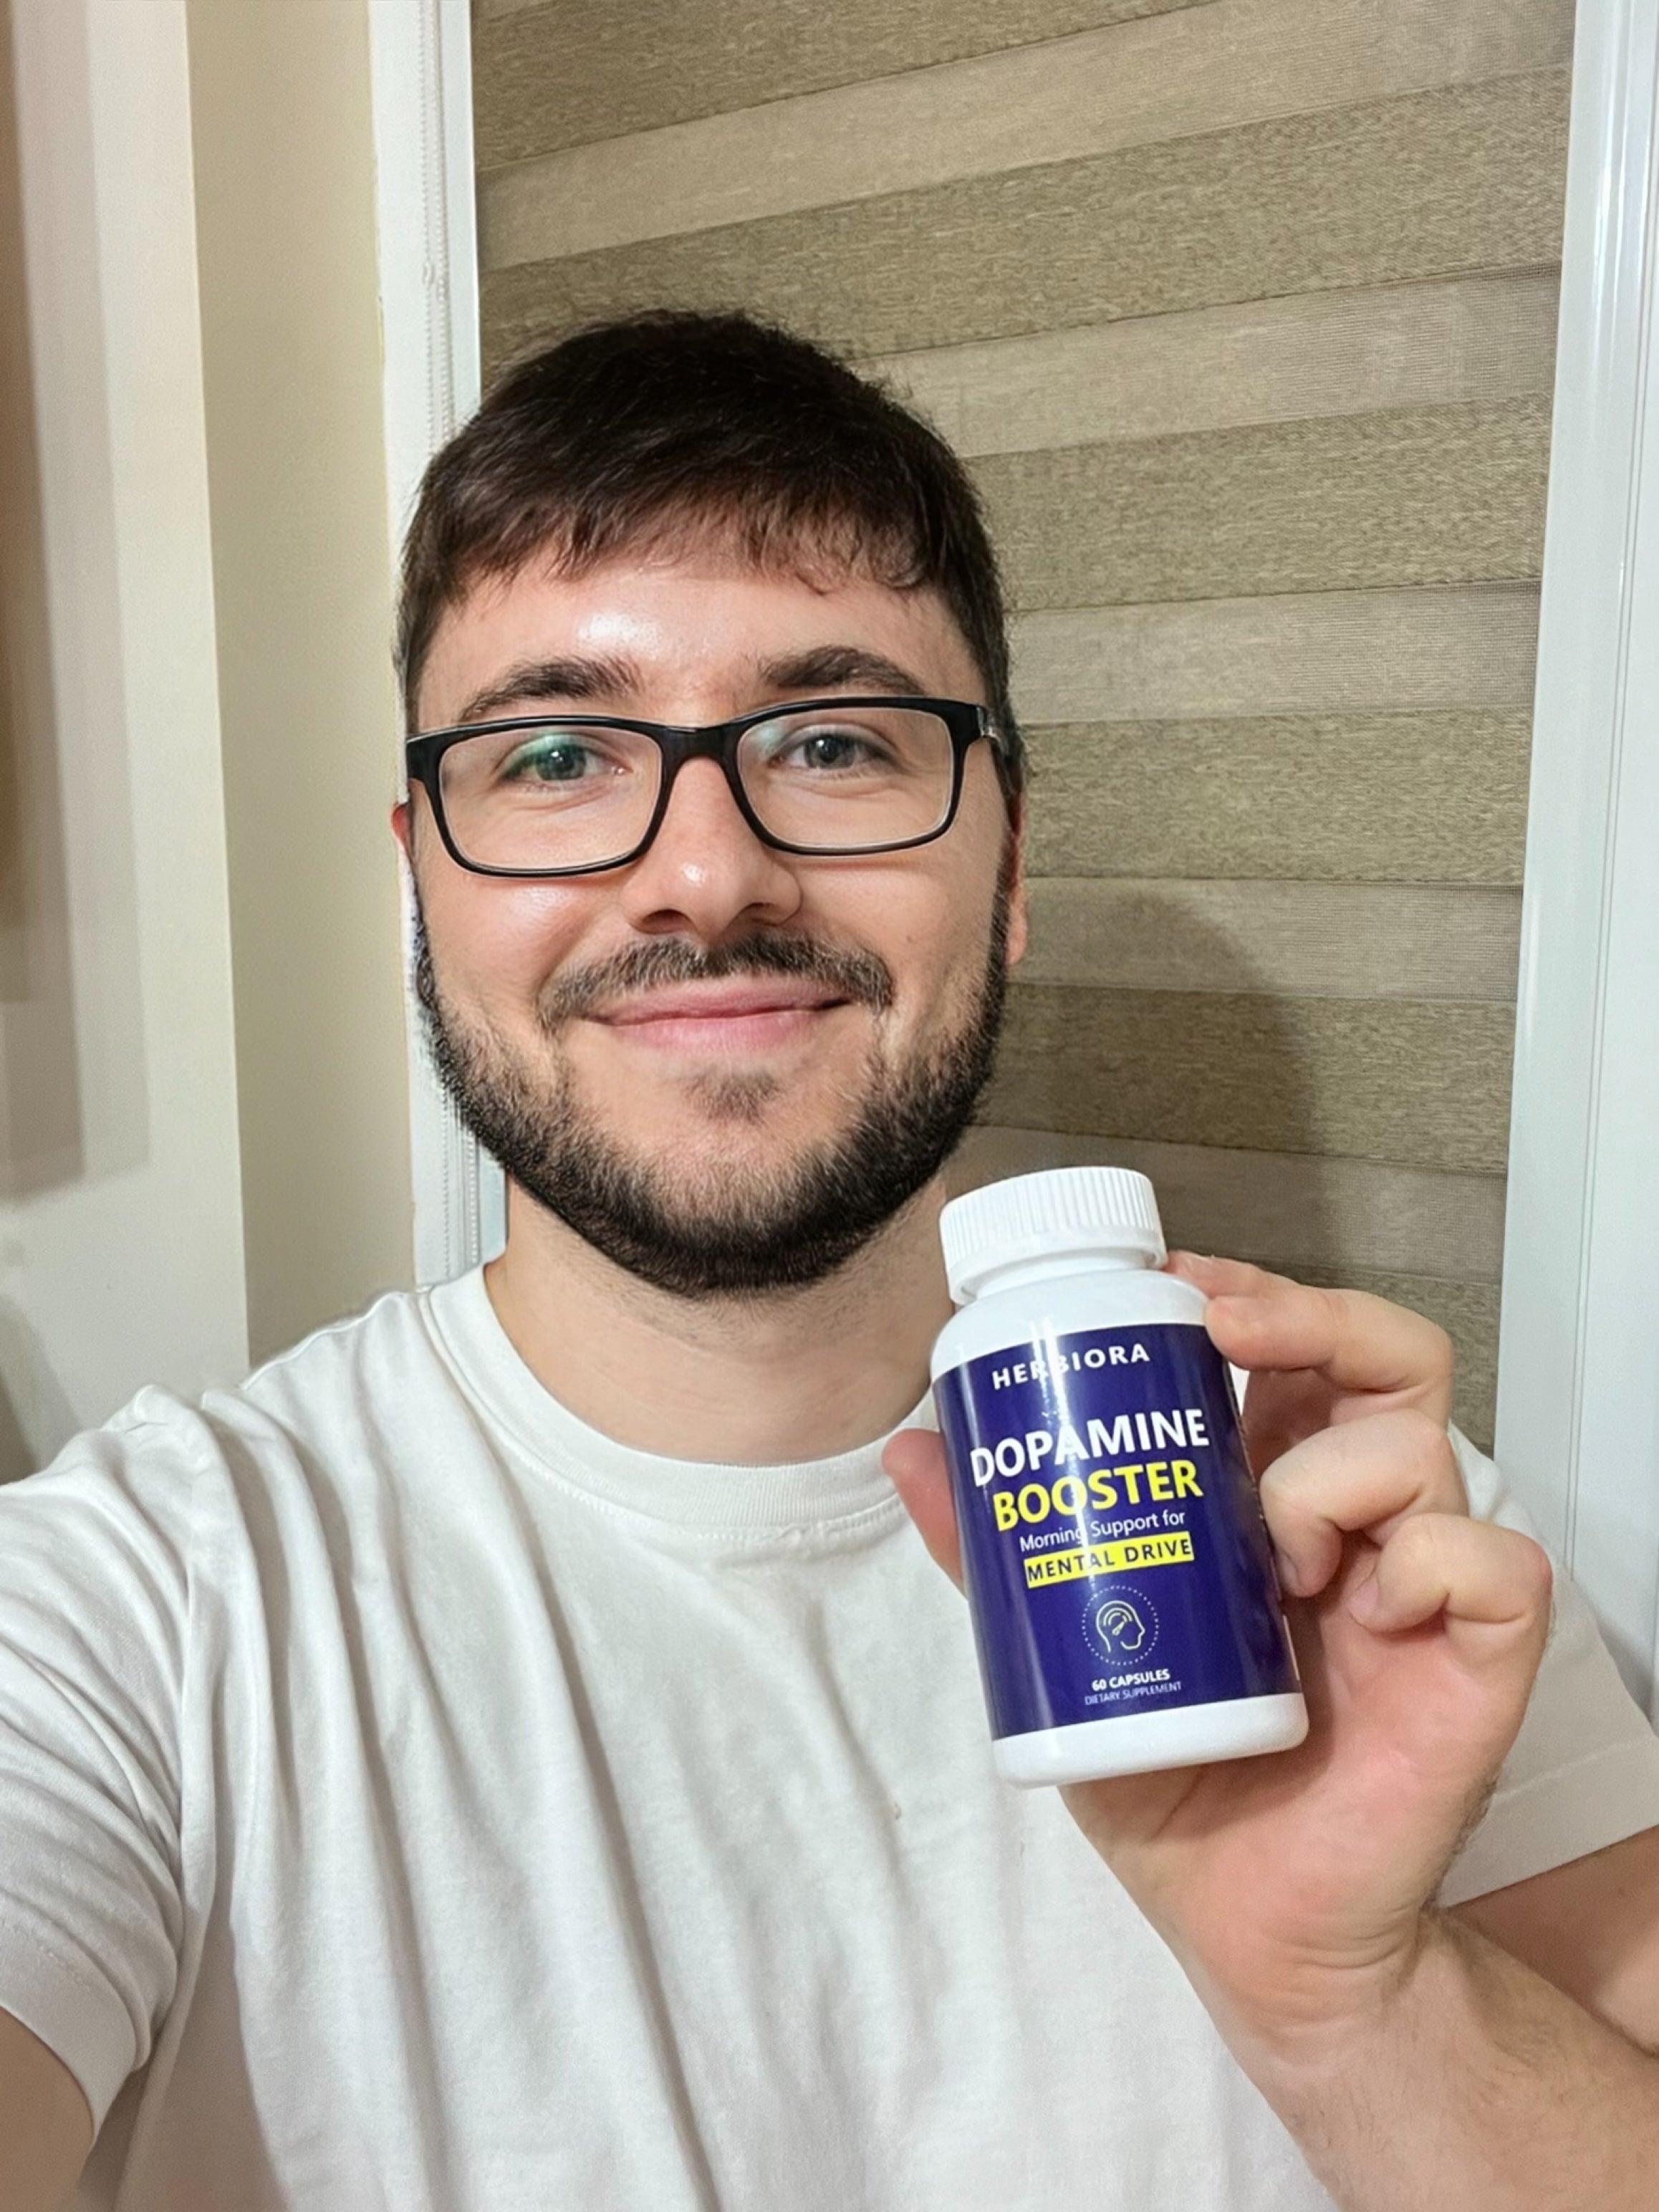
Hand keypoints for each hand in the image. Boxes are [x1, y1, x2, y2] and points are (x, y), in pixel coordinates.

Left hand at [884, 1256, 1553, 2051]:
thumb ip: (990, 1556)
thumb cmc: (1167, 1786)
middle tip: (1223, 1328)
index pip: (1291, 1352)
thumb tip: (911, 1447)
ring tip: (1268, 1559)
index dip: (1247, 1295)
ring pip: (1421, 1445)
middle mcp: (1353, 1521)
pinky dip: (1424, 1563)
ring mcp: (1418, 1584)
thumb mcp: (1059, 1654)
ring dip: (1326, 1476)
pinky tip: (1362, 1609)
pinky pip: (1492, 1564)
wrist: (1244, 1929)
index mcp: (1267, 1494)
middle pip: (1383, 1356)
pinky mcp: (1476, 1661)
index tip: (1168, 1284)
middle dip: (1309, 1313)